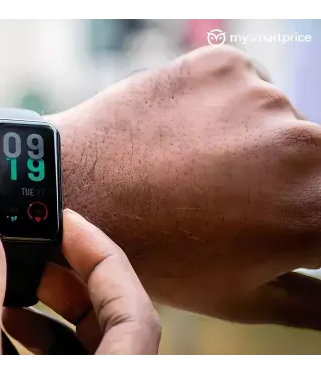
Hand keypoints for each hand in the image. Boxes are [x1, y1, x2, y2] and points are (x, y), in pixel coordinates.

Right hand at [0, 211, 159, 356]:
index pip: (133, 309)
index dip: (100, 254)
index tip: (66, 222)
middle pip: (116, 321)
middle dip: (68, 279)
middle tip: (29, 256)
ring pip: (94, 347)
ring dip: (50, 312)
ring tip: (5, 298)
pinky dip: (40, 344)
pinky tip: (1, 336)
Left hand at [51, 45, 320, 328]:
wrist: (70, 192)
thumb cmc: (151, 254)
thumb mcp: (240, 298)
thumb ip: (313, 302)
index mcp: (317, 211)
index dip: (307, 224)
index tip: (273, 220)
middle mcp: (304, 146)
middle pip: (317, 162)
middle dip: (287, 183)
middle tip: (229, 200)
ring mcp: (261, 96)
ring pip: (279, 121)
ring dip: (251, 143)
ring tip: (191, 169)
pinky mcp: (222, 64)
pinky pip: (242, 87)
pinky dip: (220, 109)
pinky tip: (178, 135)